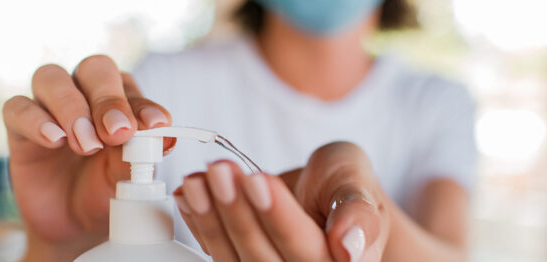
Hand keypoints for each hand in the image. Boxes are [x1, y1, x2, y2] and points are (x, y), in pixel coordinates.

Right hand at [2, 55, 173, 260]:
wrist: (73, 224)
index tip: (155, 125)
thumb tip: (164, 136)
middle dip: (107, 99)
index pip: (130, 86)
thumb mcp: (128, 176)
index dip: (142, 103)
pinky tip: (55, 140)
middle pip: (94, 69)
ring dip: (71, 108)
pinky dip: (36, 120)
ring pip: (51, 78)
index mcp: (120, 99)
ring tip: (86, 144)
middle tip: (116, 133)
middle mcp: (85, 93)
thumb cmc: (106, 189)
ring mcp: (49, 107)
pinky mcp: (19, 127)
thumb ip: (141, 154)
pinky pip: (17, 108)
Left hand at [174, 142, 389, 261]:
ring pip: (235, 259)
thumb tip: (350, 249)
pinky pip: (217, 252)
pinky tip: (189, 195)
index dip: (279, 218)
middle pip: (264, 258)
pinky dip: (200, 222)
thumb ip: (357, 210)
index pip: (307, 249)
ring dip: (212, 218)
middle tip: (220, 170)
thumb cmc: (342, 185)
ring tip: (199, 180)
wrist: (321, 195)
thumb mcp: (356, 180)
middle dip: (238, 212)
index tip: (258, 180)